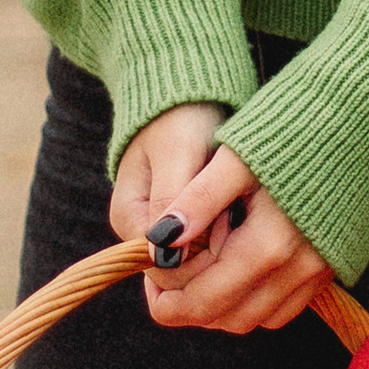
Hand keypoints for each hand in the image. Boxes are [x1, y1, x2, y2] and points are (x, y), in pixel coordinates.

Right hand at [108, 102, 227, 255]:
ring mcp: (162, 232)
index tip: (229, 216)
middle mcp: (141, 233)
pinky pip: (208, 249)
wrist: (189, 94)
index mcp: (129, 218)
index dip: (203, 254)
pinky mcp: (184, 226)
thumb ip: (173, 199)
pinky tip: (239, 208)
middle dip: (216, 249)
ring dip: (225, 242)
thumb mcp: (178, 151)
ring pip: (199, 264)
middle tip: (236, 206)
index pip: (165, 270)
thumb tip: (164, 253)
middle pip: (182, 273)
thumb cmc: (182, 117)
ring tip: (237, 202)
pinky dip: (229, 234)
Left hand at [141, 139, 329, 338]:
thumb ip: (200, 198)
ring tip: (199, 272)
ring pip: (258, 318)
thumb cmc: (299, 129)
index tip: (149, 278)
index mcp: (269, 246)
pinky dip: (256, 301)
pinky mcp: (334, 266)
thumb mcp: (239, 155)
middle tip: (166, 280)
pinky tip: (240, 268)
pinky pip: (287, 306)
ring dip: (222, 308)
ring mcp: (320, 272)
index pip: (204, 301)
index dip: (166, 302)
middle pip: (229, 318)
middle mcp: (298, 270)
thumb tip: (160, 239)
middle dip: (190, 309)